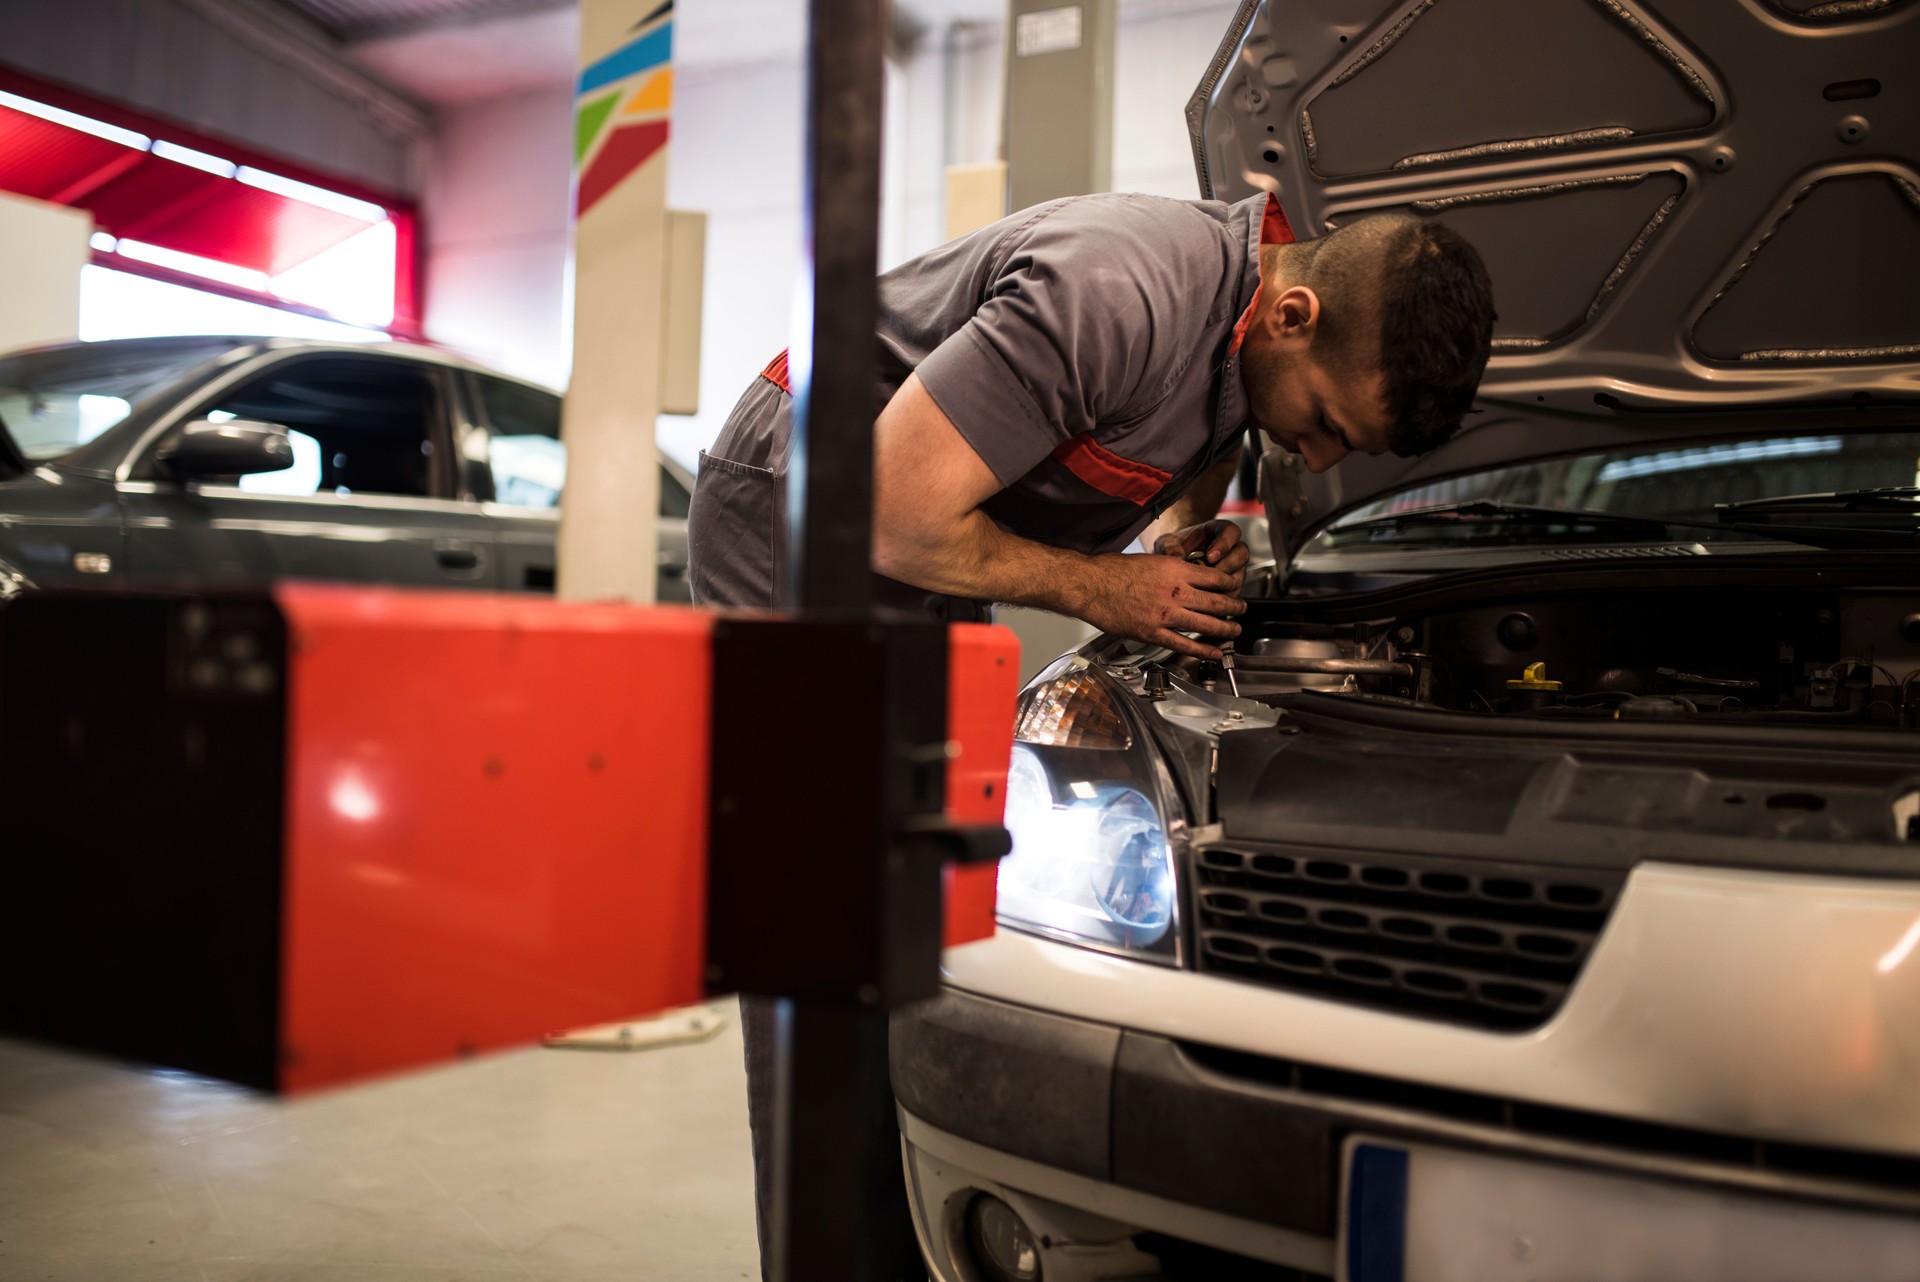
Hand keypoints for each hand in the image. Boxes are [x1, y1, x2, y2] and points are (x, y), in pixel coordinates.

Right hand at [1075, 552, 1245, 660]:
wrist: (1090, 584)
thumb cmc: (1113, 570)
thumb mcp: (1151, 559)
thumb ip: (1172, 569)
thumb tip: (1186, 574)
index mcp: (1175, 569)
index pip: (1214, 577)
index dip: (1229, 584)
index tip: (1234, 587)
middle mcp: (1175, 591)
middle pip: (1216, 601)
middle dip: (1234, 606)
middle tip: (1242, 609)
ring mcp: (1165, 614)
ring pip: (1205, 623)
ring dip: (1225, 628)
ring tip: (1235, 630)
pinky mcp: (1152, 632)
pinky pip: (1184, 644)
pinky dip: (1202, 650)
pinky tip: (1214, 653)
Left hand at [1151, 520, 1249, 592]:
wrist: (1173, 561)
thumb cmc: (1174, 548)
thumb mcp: (1167, 543)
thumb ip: (1170, 546)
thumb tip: (1176, 556)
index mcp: (1218, 531)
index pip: (1231, 532)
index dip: (1225, 544)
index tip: (1210, 556)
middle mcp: (1230, 548)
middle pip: (1242, 554)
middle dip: (1228, 566)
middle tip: (1211, 575)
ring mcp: (1232, 567)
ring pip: (1240, 575)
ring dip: (1225, 584)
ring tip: (1206, 589)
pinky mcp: (1230, 585)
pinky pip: (1233, 592)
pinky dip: (1221, 597)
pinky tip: (1206, 599)